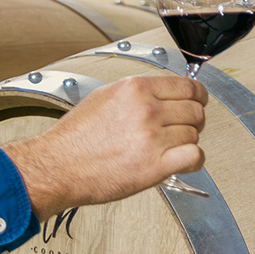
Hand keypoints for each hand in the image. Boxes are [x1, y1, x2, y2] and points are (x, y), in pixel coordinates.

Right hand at [2, 74, 207, 219]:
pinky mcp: (155, 166)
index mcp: (134, 88)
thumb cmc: (74, 138)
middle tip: (183, 128)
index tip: (197, 102)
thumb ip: (136, 93)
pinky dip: (193, 160)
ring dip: (187, 142)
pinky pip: (194, 156)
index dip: (197, 96)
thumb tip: (161, 94)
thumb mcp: (104, 97)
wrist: (57, 167)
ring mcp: (152, 137)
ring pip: (194, 134)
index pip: (187, 86)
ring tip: (171, 148)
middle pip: (195, 110)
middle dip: (193, 120)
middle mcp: (146, 109)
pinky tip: (181, 162)